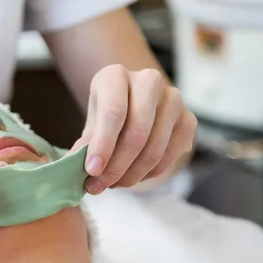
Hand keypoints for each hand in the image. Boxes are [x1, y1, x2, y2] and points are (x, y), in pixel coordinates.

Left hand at [71, 64, 196, 194]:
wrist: (136, 106)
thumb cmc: (107, 116)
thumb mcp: (91, 125)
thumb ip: (84, 146)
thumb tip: (72, 169)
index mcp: (115, 76)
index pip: (113, 112)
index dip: (103, 145)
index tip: (92, 171)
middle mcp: (148, 81)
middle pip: (136, 133)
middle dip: (116, 167)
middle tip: (99, 186)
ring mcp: (173, 99)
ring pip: (154, 149)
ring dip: (131, 175)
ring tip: (113, 184)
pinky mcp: (189, 120)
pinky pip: (169, 157)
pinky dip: (148, 174)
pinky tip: (133, 177)